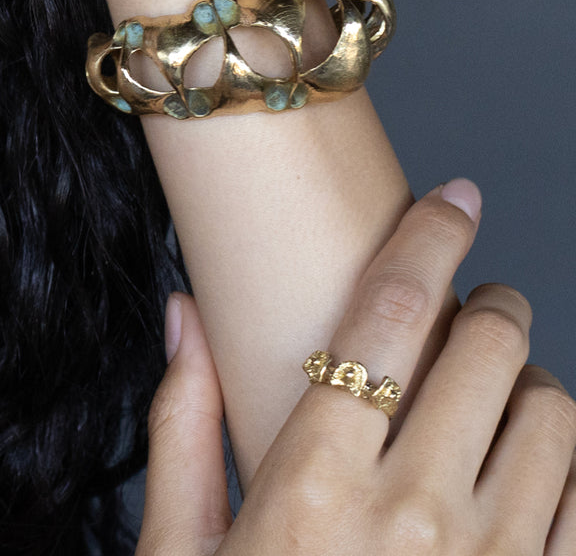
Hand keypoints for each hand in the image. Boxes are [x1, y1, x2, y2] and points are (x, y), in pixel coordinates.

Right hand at [138, 182, 575, 554]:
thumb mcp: (178, 549)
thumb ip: (181, 421)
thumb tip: (180, 311)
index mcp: (315, 481)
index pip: (390, 314)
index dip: (427, 236)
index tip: (451, 195)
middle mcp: (416, 514)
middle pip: (489, 346)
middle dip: (489, 301)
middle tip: (472, 304)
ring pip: (558, 415)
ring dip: (533, 380)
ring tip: (496, 390)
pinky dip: (572, 459)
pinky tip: (532, 464)